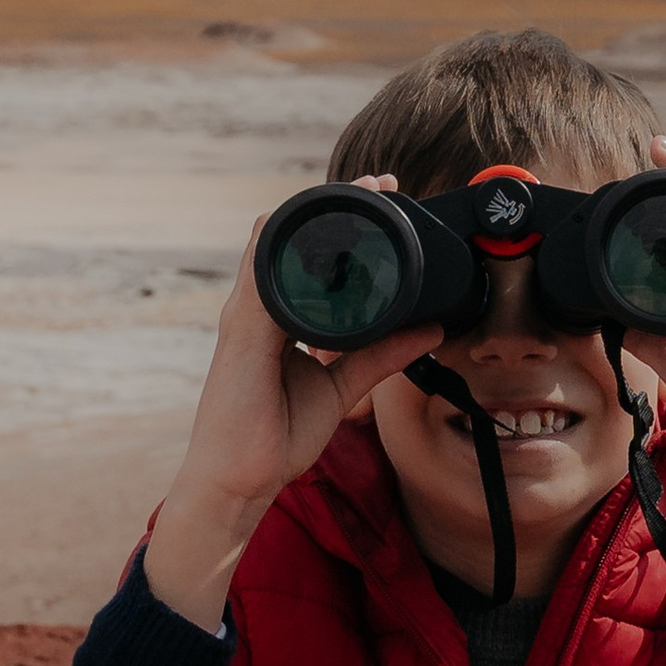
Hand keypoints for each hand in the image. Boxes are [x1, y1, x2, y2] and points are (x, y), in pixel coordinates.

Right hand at [144, 177, 435, 629]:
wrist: (238, 482)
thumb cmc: (273, 437)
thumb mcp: (339, 388)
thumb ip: (378, 355)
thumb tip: (427, 329)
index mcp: (277, 315)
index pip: (307, 254)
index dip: (342, 223)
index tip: (386, 199)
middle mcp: (258, 308)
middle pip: (292, 239)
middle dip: (335, 205)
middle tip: (382, 184)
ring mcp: (246, 317)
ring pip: (276, 245)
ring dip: (317, 214)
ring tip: (361, 192)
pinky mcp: (242, 335)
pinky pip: (262, 280)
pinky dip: (285, 249)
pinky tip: (312, 230)